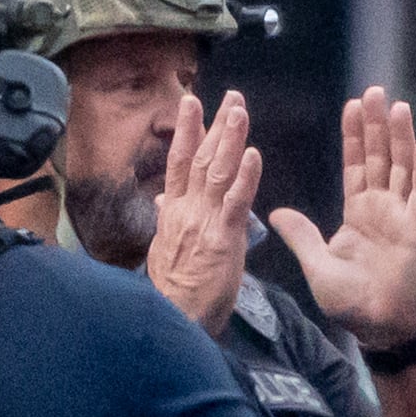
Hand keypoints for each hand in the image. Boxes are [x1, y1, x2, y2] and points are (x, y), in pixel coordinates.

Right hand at [145, 89, 258, 331]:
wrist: (173, 320)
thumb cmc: (173, 291)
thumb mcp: (164, 249)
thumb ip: (168, 218)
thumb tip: (163, 197)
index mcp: (173, 212)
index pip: (179, 163)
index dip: (186, 131)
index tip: (193, 104)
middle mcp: (186, 210)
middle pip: (199, 158)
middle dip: (215, 124)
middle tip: (231, 96)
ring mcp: (204, 222)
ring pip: (217, 172)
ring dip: (229, 139)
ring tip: (239, 110)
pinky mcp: (223, 239)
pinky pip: (235, 202)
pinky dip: (245, 176)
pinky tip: (252, 154)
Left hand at [267, 87, 415, 349]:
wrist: (380, 326)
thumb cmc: (351, 302)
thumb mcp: (317, 265)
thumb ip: (301, 236)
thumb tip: (274, 213)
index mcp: (358, 214)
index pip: (356, 166)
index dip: (354, 137)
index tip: (352, 107)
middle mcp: (382, 209)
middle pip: (380, 158)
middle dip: (377, 126)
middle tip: (375, 92)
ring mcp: (402, 217)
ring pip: (402, 168)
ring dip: (400, 137)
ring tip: (397, 106)